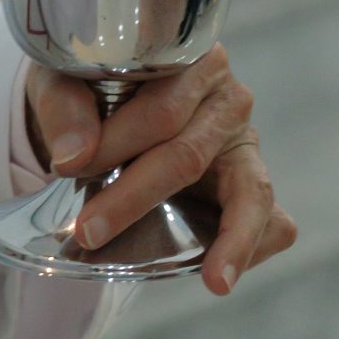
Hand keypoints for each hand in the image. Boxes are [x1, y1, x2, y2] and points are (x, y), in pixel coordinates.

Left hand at [24, 45, 296, 295]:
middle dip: (134, 196)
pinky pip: (273, 221)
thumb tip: (72, 157)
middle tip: (89, 231)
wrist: (104, 103)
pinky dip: (252, 248)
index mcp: (191, 57)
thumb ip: (66, 109)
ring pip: (249, 192)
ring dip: (228, 239)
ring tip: (216, 281)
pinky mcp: (253, 187)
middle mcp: (228, 96)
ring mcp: (247, 145)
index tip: (68, 168)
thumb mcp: (64, 81)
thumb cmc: (88, 87)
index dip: (116, 141)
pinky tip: (222, 276)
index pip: (160, 105)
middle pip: (188, 153)